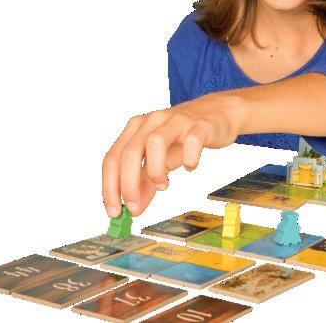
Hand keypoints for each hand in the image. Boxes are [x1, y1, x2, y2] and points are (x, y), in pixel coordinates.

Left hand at [101, 93, 244, 217]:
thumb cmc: (183, 137)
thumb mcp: (161, 159)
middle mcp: (152, 121)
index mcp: (136, 128)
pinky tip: (190, 166)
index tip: (113, 211)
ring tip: (163, 185)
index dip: (109, 187)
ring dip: (155, 171)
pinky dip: (189, 159)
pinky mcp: (199, 125)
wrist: (216, 113)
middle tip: (135, 208)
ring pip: (155, 142)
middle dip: (128, 185)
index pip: (112, 158)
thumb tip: (135, 207)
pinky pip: (192, 141)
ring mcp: (175, 121)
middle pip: (130, 152)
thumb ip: (146, 181)